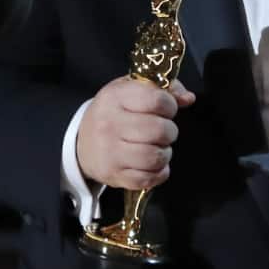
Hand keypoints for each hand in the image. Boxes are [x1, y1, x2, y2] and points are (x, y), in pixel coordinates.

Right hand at [75, 76, 195, 188]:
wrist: (81, 141)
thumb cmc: (113, 112)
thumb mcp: (131, 89)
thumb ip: (163, 89)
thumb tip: (188, 98)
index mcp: (115, 98)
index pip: (157, 100)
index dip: (170, 105)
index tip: (167, 109)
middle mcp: (110, 125)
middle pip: (159, 130)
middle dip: (170, 131)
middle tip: (164, 131)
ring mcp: (110, 152)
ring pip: (155, 157)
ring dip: (165, 153)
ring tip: (159, 147)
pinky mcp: (113, 175)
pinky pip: (147, 179)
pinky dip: (159, 173)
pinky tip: (154, 164)